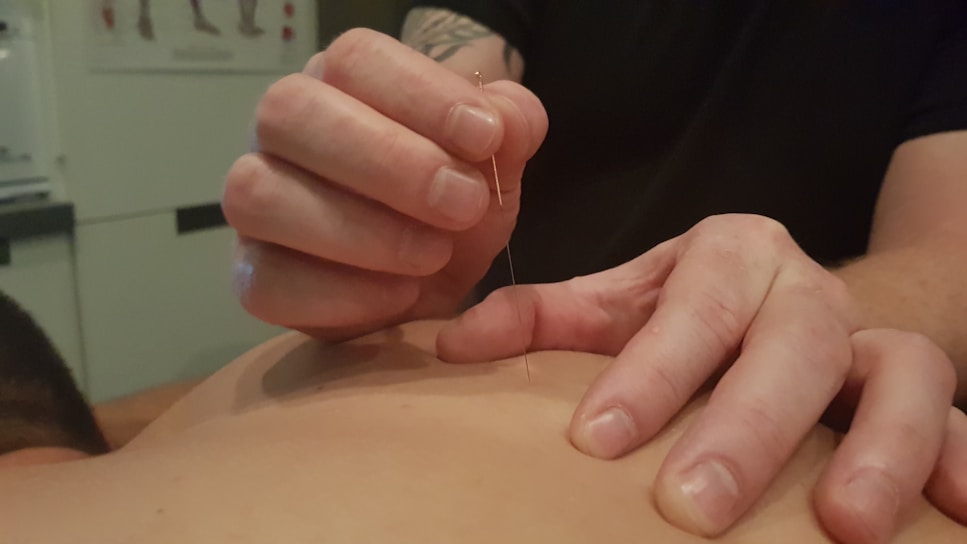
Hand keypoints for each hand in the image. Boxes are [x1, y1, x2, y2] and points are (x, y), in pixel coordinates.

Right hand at [222, 28, 546, 338]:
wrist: (433, 283)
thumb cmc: (454, 206)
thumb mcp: (496, 166)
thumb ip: (509, 130)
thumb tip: (507, 121)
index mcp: (342, 84)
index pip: (355, 59)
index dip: (420, 94)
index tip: (485, 139)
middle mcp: (283, 131)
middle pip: (290, 112)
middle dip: (386, 161)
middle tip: (461, 203)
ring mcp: (256, 202)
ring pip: (258, 194)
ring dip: (359, 230)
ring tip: (434, 254)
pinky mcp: (252, 275)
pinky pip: (264, 281)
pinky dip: (339, 294)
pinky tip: (402, 295)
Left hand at [437, 214, 966, 542]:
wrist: (780, 295)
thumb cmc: (685, 308)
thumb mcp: (617, 301)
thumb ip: (541, 317)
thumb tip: (449, 346)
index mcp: (729, 255)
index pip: (692, 306)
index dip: (652, 370)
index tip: (599, 441)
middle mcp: (807, 291)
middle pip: (794, 344)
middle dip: (746, 426)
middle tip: (692, 506)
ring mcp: (873, 340)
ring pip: (903, 375)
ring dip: (879, 448)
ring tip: (842, 525)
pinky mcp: (924, 387)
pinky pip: (960, 418)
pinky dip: (963, 460)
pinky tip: (955, 517)